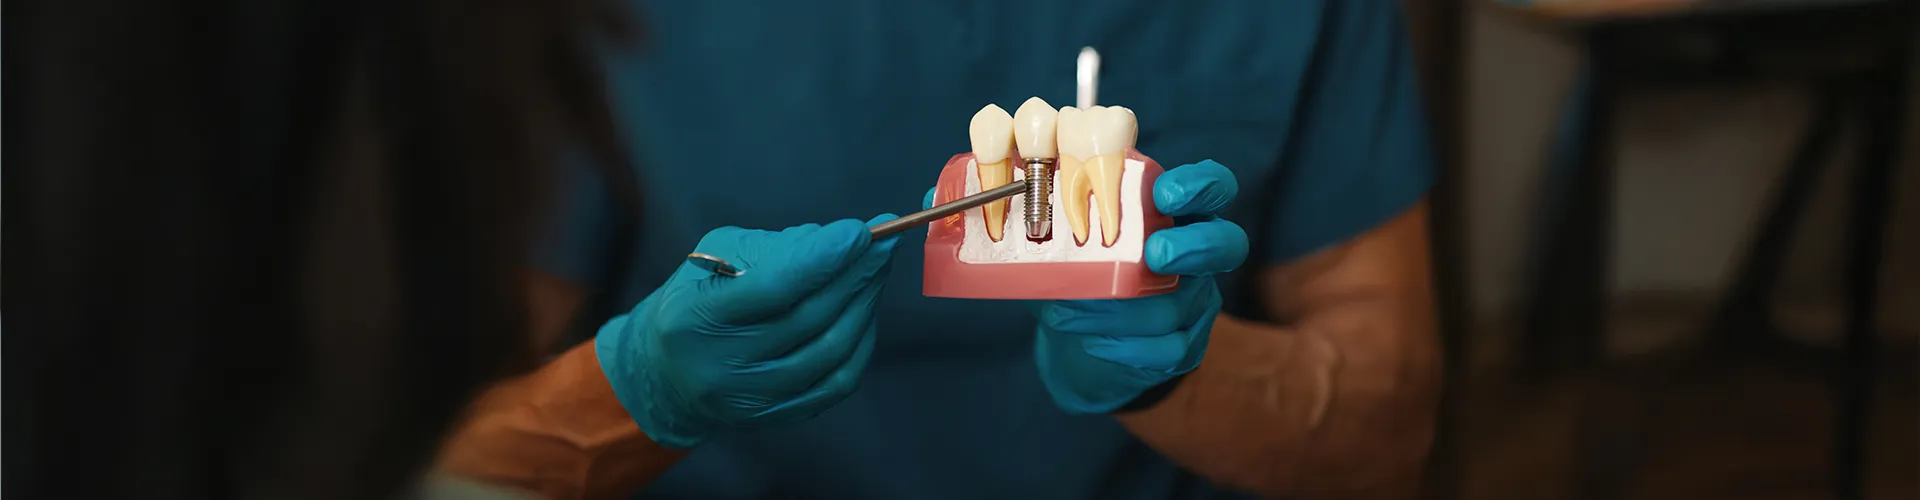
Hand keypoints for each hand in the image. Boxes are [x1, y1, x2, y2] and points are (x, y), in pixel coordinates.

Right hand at [595, 217, 900, 447]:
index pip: (771, 288)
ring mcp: (749, 398)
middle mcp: (720, 365)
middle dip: (855, 274)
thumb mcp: (714, 256)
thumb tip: (835, 241)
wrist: (666, 373)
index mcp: (695, 317)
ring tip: (877, 269)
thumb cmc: (698, 297)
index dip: (821, 259)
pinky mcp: (775, 417)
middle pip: (808, 319)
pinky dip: (860, 343)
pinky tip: (865, 312)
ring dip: (864, 305)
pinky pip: (836, 383)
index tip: (860, 230)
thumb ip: (771, 248)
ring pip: (829, 352)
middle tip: (886, 240)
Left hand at [1034, 160, 1246, 413]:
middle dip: (1194, 247)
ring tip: (1067, 310)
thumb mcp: (1082, 235)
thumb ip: (1080, 214)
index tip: (1164, 194)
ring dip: (1119, 310)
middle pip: (1227, 245)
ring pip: (1176, 306)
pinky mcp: (1185, 347)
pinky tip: (1093, 342)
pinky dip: (1126, 347)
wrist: (1082, 340)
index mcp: (1180, 213)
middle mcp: (1199, 256)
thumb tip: (1046, 201)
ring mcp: (1197, 303)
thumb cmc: (1087, 270)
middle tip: (1155, 253)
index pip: (1213, 186)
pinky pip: (1168, 350)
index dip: (1202, 185)